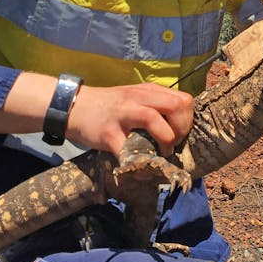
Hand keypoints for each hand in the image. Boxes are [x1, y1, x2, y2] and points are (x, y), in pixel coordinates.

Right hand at [66, 82, 193, 157]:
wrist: (74, 107)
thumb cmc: (110, 106)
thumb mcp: (135, 97)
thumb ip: (155, 106)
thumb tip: (178, 127)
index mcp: (148, 91)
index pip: (183, 100)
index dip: (188, 120)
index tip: (181, 133)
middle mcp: (138, 98)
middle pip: (176, 106)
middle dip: (182, 129)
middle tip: (174, 144)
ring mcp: (123, 114)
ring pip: (154, 120)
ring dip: (165, 141)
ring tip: (163, 153)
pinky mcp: (108, 133)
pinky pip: (129, 151)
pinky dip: (140, 165)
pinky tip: (142, 170)